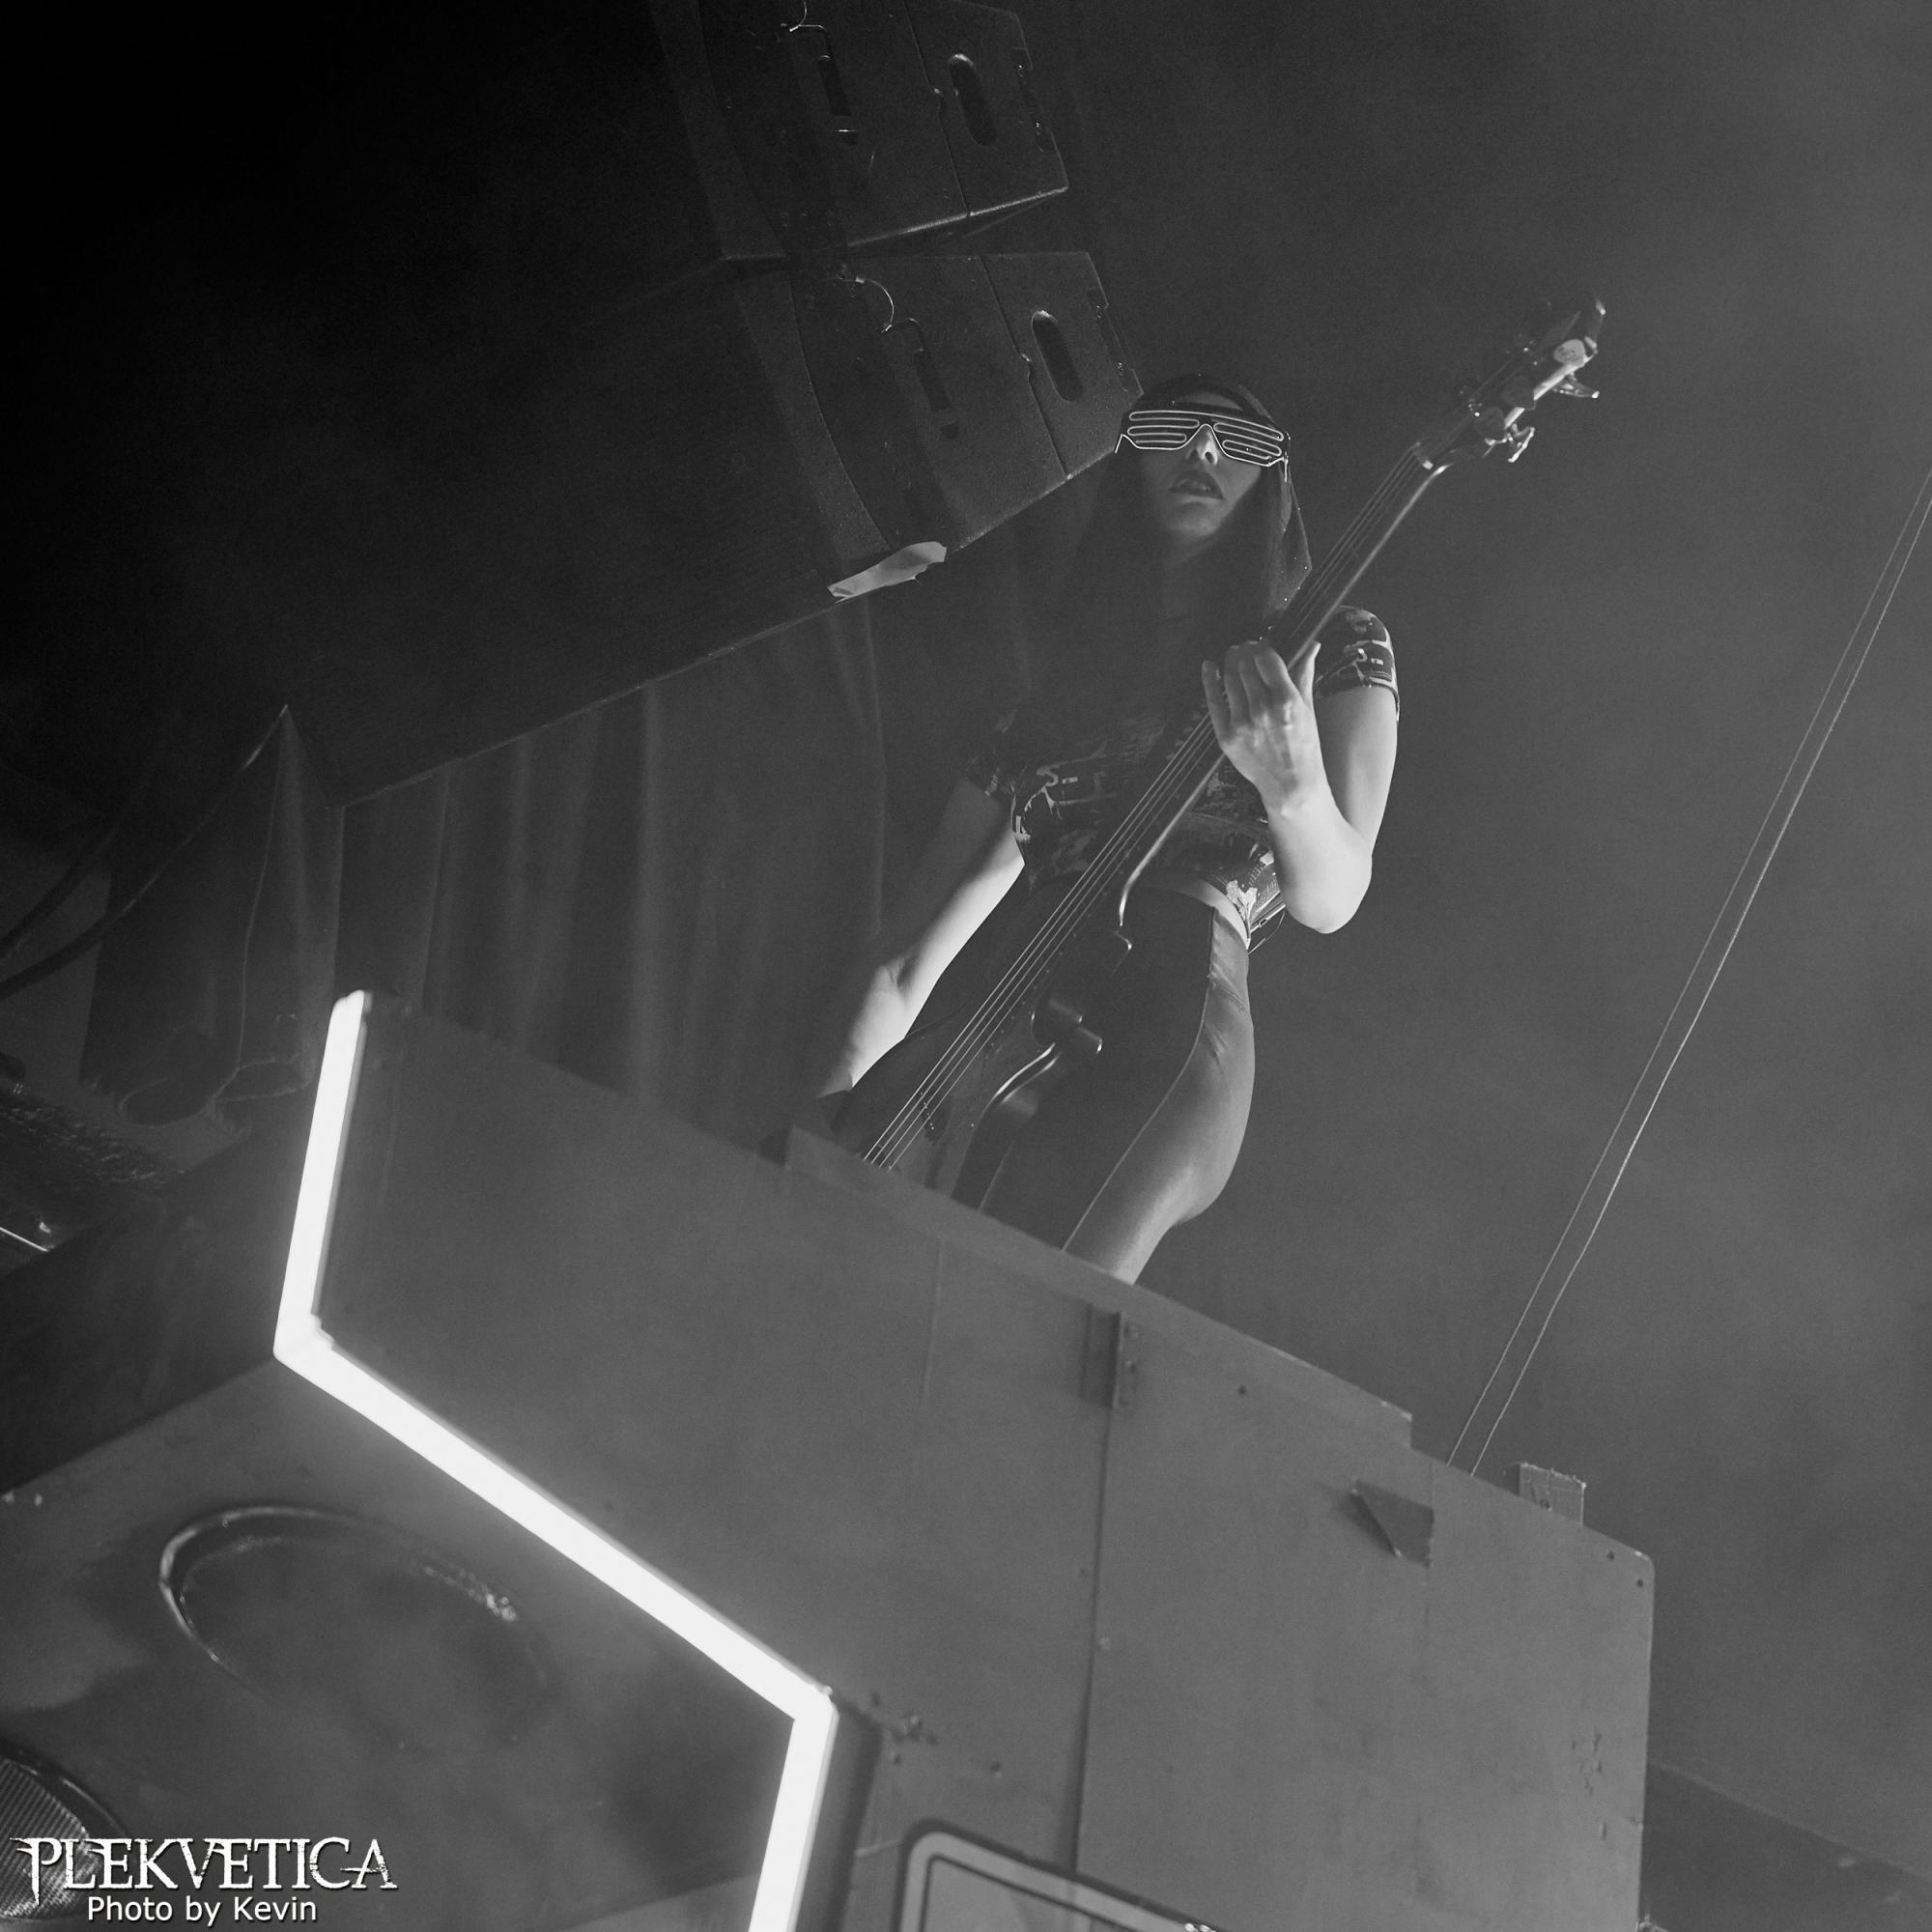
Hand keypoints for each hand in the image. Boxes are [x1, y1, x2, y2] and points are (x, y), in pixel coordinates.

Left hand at [1201, 640, 1325, 815]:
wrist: (1292, 786)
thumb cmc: (1304, 750)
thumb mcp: (1309, 709)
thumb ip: (1304, 674)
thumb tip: (1311, 647)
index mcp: (1286, 701)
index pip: (1266, 658)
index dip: (1262, 646)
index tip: (1263, 644)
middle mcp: (1262, 710)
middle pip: (1244, 664)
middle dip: (1246, 651)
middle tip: (1248, 650)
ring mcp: (1241, 723)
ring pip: (1228, 677)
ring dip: (1230, 662)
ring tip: (1234, 658)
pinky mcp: (1226, 736)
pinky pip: (1212, 701)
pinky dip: (1208, 680)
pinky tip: (1209, 668)